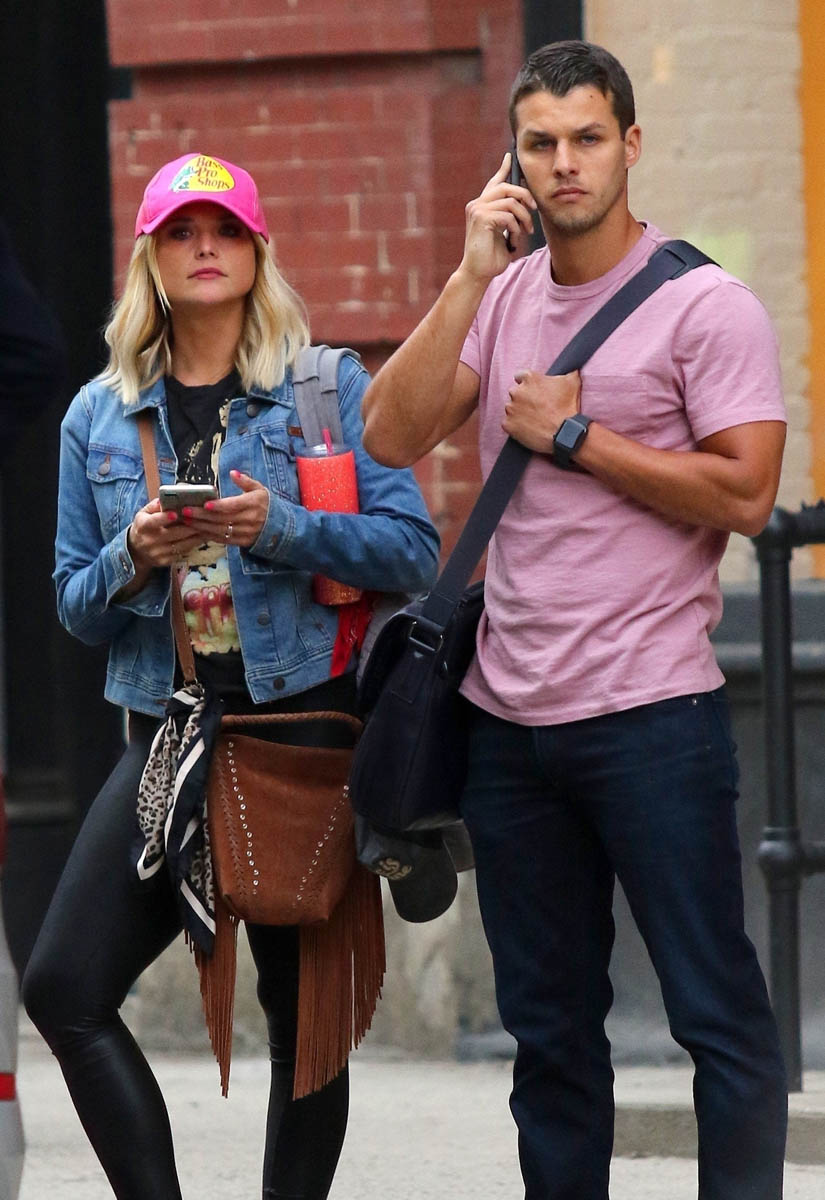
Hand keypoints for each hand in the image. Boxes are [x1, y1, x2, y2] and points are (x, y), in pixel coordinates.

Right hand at [128, 498, 206, 568]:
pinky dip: (193, 545)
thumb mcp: (144, 514)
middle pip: (173, 533)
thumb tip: (165, 498)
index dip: (164, 518)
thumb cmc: (144, 527)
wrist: (136, 551)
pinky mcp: (164, 561)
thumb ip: (154, 506)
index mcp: (143, 526)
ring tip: (206, 528)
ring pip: (181, 544)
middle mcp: (149, 541)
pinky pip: (182, 552)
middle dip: (190, 526)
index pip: (153, 522)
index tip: (175, 513)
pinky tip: (201, 538)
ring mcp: (157, 553)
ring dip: (196, 536)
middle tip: (203, 519)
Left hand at [180, 470, 269, 547]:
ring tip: (186, 520)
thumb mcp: (259, 489)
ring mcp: (245, 532)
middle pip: (222, 519)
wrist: (279, 526)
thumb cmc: (265, 504)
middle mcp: (249, 520)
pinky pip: (223, 540)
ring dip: (201, 526)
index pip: (233, 506)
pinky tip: (197, 530)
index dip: (218, 506)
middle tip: (185, 511)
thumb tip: (233, 473)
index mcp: (253, 504)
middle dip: (202, 516)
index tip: (205, 503)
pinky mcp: (242, 542)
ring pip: (220, 531)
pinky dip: (209, 535)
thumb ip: (245, 481)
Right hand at [459, 153, 535, 284]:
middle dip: (525, 197)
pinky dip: (516, 228)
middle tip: (533, 210)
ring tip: (525, 232)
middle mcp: (477, 204)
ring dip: (523, 218)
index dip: (503, 168)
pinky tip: (514, 240)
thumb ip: (508, 216)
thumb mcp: (503, 232)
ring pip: (510, 201)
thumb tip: (522, 204)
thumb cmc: (491, 257)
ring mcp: (477, 210)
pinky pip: (507, 215)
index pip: (494, 182)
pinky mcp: (480, 219)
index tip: (510, 156)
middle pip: (507, 186)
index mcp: (482, 206)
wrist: (478, 273)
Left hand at [502, 370, 581, 453]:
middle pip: (515, 393)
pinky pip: (508, 423)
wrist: (566, 433)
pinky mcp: (508, 424)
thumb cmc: (569, 407)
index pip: (520, 376)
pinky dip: (516, 426)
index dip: (528, 384)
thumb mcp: (573, 382)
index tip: (533, 391)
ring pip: (511, 408)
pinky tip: (528, 428)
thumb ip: (568, 370)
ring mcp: (511, 409)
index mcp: (530, 378)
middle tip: (536, 408)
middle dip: (523, 399)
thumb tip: (571, 364)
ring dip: (519, 412)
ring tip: (533, 419)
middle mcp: (517, 392)